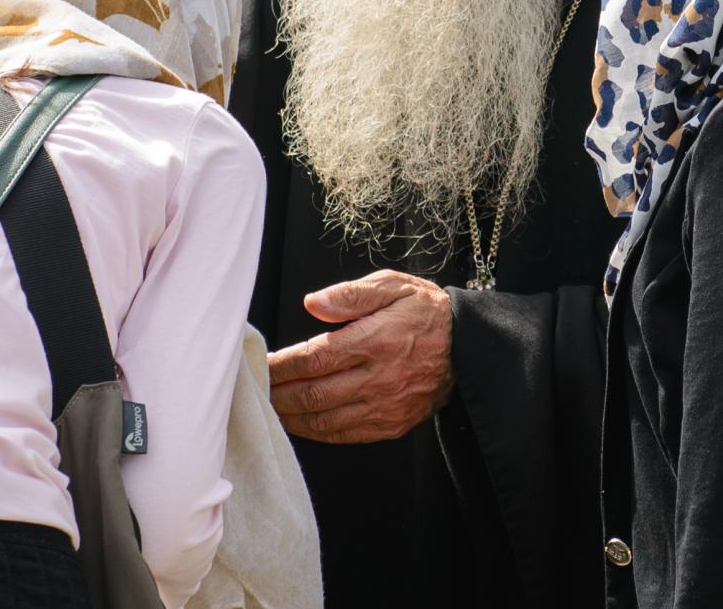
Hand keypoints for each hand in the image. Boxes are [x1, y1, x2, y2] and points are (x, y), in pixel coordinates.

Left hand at [267, 269, 453, 443]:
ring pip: (324, 420)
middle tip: (255, 390)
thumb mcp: (391, 286)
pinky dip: (316, 432)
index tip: (260, 363)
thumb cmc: (424, 311)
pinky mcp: (392, 425)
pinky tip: (300, 422)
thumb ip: (349, 295)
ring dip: (291, 417)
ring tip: (270, 407)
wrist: (468, 348)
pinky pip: (345, 435)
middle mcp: (380, 378)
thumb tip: (312, 303)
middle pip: (313, 394)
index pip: (315, 358)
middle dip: (278, 394)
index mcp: (376, 340)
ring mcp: (386, 407)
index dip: (281, 365)